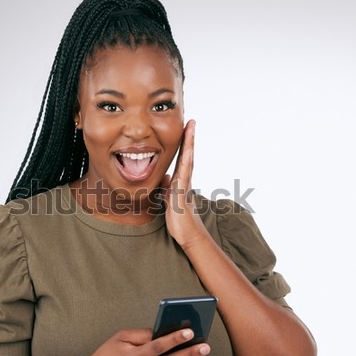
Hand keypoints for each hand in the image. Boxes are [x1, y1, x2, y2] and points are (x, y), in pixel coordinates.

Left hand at [161, 120, 207, 248]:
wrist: (187, 234)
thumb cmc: (178, 219)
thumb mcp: (168, 199)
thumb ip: (166, 187)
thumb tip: (164, 177)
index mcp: (180, 181)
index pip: (182, 158)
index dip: (183, 143)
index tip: (185, 128)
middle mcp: (184, 180)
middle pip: (188, 154)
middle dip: (189, 138)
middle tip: (191, 121)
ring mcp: (185, 185)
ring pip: (188, 160)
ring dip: (189, 143)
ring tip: (191, 127)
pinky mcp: (182, 192)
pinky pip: (184, 174)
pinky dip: (186, 161)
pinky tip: (188, 150)